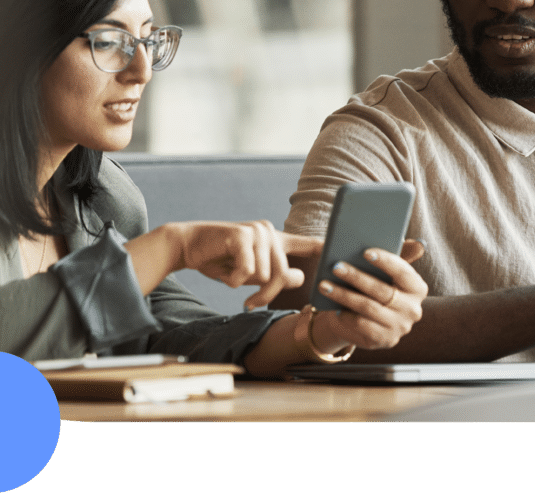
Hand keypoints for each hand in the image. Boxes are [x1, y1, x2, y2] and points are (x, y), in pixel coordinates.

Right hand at [162, 221, 322, 308]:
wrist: (188, 245)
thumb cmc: (221, 260)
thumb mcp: (251, 272)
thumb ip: (275, 275)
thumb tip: (300, 277)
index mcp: (276, 240)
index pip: (308, 243)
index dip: (327, 249)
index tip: (345, 251)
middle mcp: (270, 232)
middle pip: (282, 275)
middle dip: (265, 295)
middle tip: (249, 303)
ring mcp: (257, 231)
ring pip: (264, 275)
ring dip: (245, 286)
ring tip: (230, 277)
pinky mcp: (242, 235)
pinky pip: (246, 271)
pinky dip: (233, 279)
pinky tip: (223, 270)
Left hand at [306, 245, 428, 351]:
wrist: (368, 320)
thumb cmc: (376, 288)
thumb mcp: (383, 274)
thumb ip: (387, 258)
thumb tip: (389, 238)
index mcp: (417, 288)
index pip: (403, 272)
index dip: (386, 261)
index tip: (365, 252)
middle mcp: (413, 310)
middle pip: (382, 290)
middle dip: (356, 277)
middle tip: (336, 266)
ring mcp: (399, 327)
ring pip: (368, 308)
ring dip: (343, 295)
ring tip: (324, 284)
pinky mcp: (384, 340)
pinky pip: (362, 325)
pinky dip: (346, 315)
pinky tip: (333, 306)